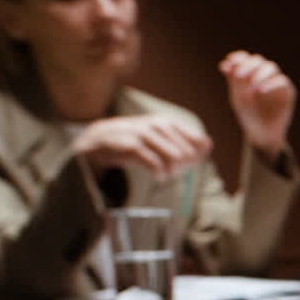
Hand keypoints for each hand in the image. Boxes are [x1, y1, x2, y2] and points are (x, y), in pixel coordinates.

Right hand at [72, 114, 211, 182]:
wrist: (90, 145)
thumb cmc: (127, 145)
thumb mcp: (155, 142)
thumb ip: (181, 143)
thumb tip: (209, 144)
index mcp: (162, 122)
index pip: (195, 139)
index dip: (196, 154)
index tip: (189, 165)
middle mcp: (152, 124)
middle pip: (185, 150)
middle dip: (184, 165)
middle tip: (174, 173)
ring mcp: (139, 133)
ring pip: (172, 155)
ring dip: (172, 170)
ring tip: (166, 176)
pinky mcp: (125, 145)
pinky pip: (152, 160)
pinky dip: (159, 172)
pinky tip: (158, 178)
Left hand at [220, 50, 295, 161]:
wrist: (262, 134)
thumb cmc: (249, 115)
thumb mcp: (237, 97)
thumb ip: (233, 80)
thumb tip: (225, 64)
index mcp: (251, 73)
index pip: (246, 58)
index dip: (239, 58)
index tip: (230, 63)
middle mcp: (264, 75)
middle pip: (258, 60)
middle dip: (248, 66)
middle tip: (239, 76)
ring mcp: (277, 82)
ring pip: (271, 67)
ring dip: (259, 74)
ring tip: (252, 88)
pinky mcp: (288, 92)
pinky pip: (282, 81)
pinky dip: (271, 83)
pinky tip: (261, 91)